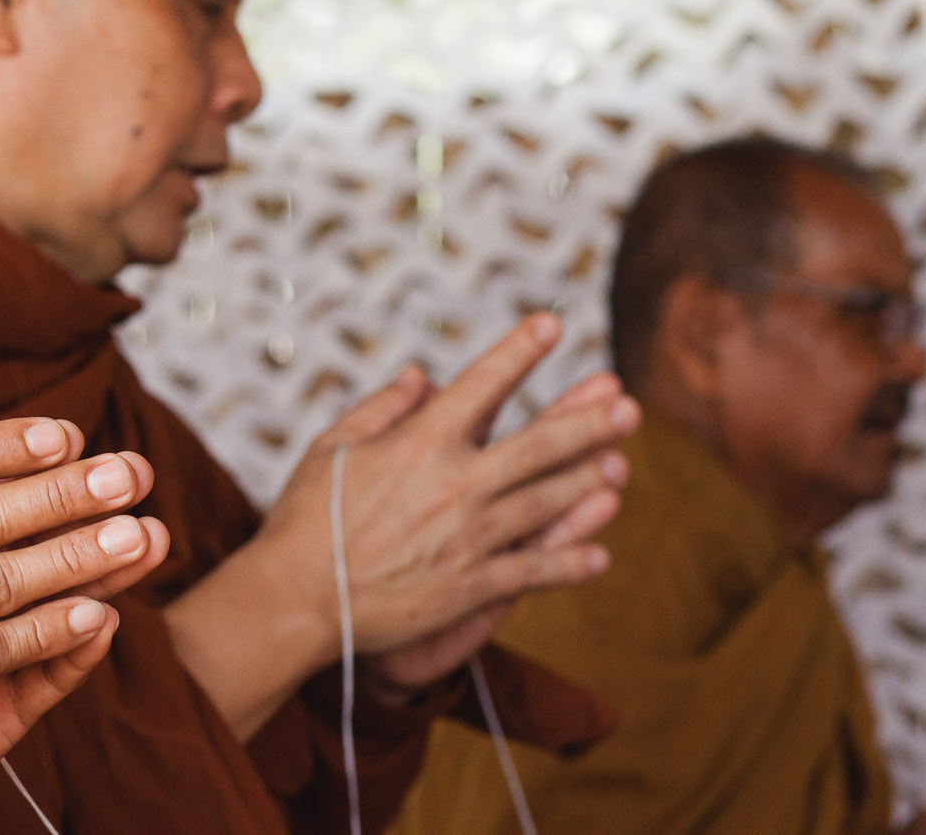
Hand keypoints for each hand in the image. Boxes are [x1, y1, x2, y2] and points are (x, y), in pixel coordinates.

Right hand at [165, 315, 635, 738]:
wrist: (297, 599)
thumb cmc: (304, 518)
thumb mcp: (331, 447)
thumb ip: (382, 407)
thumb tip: (423, 376)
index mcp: (420, 443)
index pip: (482, 385)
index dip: (519, 351)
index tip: (552, 326)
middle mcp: (456, 485)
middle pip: (539, 445)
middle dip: (588, 422)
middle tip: (628, 406)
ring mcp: (470, 538)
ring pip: (547, 503)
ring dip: (588, 482)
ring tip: (621, 466)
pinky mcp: (472, 586)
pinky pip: (534, 572)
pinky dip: (570, 563)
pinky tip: (600, 557)